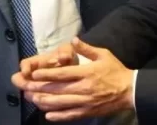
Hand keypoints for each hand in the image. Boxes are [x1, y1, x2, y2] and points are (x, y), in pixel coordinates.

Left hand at [12, 37, 133, 120]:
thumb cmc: (115, 70)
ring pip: (61, 103)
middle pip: (58, 89)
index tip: (34, 73)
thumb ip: (86, 48)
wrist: (130, 90)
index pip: (63, 74)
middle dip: (40, 88)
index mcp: (87, 73)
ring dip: (45, 101)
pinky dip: (58, 116)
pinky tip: (47, 115)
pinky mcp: (88, 112)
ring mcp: (85, 102)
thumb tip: (73, 40)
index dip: (47, 74)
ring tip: (32, 99)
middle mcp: (84, 88)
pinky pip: (71, 115)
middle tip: (26, 87)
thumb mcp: (103, 54)